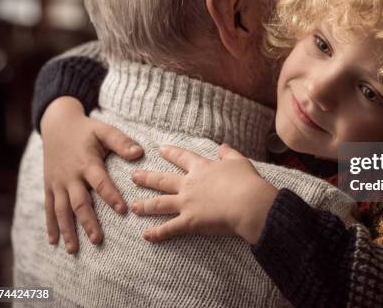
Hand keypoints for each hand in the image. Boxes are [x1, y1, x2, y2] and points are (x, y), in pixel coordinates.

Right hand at [41, 97, 143, 252]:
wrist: (57, 124)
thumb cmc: (87, 129)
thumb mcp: (104, 130)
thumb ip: (121, 142)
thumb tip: (140, 153)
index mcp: (87, 163)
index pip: (100, 182)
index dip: (111, 196)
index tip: (123, 211)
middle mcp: (71, 176)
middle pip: (79, 202)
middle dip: (88, 222)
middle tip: (98, 239)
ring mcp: (58, 183)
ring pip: (61, 210)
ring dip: (67, 230)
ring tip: (74, 249)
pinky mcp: (49, 186)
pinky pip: (48, 208)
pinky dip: (50, 225)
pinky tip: (53, 242)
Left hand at [131, 144, 277, 244]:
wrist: (249, 203)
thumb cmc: (247, 182)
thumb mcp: (239, 161)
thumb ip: (229, 153)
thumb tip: (222, 146)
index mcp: (202, 168)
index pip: (182, 157)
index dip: (171, 153)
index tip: (160, 149)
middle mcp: (189, 184)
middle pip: (163, 180)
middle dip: (147, 178)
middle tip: (134, 177)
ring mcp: (187, 203)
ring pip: (160, 203)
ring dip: (145, 206)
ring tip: (133, 207)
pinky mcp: (189, 222)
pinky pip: (169, 229)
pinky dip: (157, 233)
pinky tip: (146, 236)